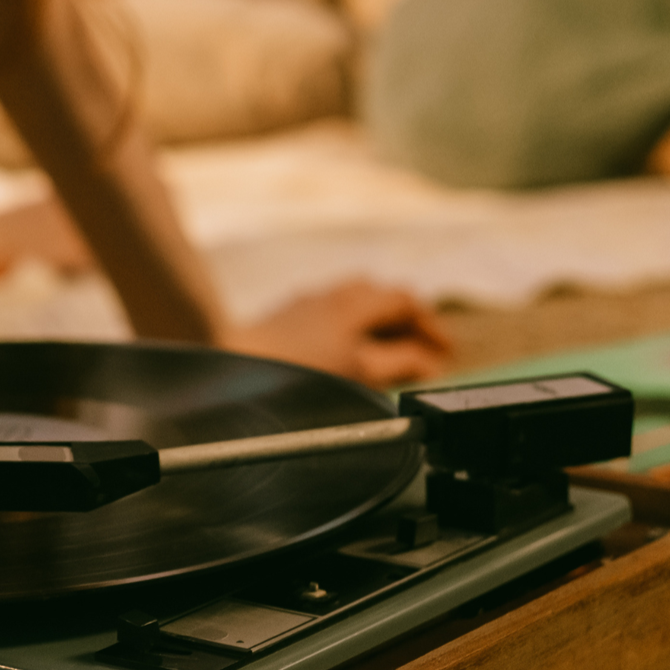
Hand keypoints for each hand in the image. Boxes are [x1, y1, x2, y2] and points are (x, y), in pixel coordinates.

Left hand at [225, 279, 450, 386]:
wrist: (226, 367)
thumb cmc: (292, 373)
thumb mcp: (359, 374)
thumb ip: (399, 364)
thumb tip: (429, 363)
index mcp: (353, 305)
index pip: (405, 303)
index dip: (430, 329)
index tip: (443, 353)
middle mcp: (329, 297)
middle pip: (380, 295)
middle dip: (406, 320)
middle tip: (421, 346)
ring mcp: (303, 304)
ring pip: (353, 297)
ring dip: (378, 316)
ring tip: (387, 344)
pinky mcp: (282, 317)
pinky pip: (329, 308)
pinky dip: (350, 322)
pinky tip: (342, 346)